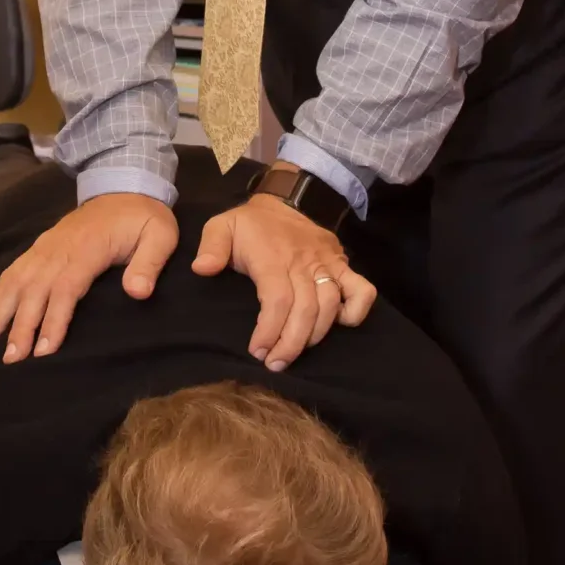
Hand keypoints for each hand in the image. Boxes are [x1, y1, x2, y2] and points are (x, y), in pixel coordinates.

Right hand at [0, 193, 176, 363]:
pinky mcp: (38, 249)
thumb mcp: (160, 235)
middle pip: (33, 289)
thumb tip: (139, 292)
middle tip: (10, 361)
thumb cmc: (143, 217)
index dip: (53, 319)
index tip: (44, 350)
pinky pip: (11, 273)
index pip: (65, 286)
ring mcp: (44, 247)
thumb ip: (150, 263)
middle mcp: (58, 248)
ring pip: (14, 281)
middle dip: (19, 326)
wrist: (123, 184)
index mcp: (88, 247)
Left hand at [191, 195, 376, 371]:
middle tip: (274, 364)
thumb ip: (211, 247)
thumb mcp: (221, 226)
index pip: (278, 300)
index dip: (270, 330)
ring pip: (331, 306)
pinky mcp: (342, 264)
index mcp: (273, 256)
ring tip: (293, 354)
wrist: (285, 200)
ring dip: (315, 336)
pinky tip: (337, 326)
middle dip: (291, 343)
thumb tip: (202, 269)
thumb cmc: (251, 223)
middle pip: (306, 310)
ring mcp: (326, 263)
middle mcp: (303, 261)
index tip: (257, 351)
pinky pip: (362, 290)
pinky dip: (356, 312)